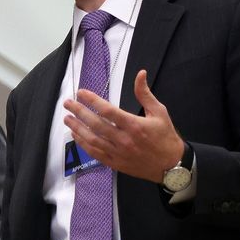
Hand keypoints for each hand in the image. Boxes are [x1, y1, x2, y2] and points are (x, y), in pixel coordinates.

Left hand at [63, 70, 183, 182]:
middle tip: (68, 103)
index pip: (107, 110)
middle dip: (79, 112)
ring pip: (92, 140)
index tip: (81, 93)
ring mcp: (118, 153)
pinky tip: (76, 136)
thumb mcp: (159, 112)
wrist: (171, 166)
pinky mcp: (115, 163)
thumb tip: (140, 74)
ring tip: (67, 118)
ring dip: (77, 128)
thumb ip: (145, 93)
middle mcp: (124, 140)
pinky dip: (83, 144)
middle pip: (95, 124)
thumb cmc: (165, 137)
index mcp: (134, 125)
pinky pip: (95, 153)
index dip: (92, 100)